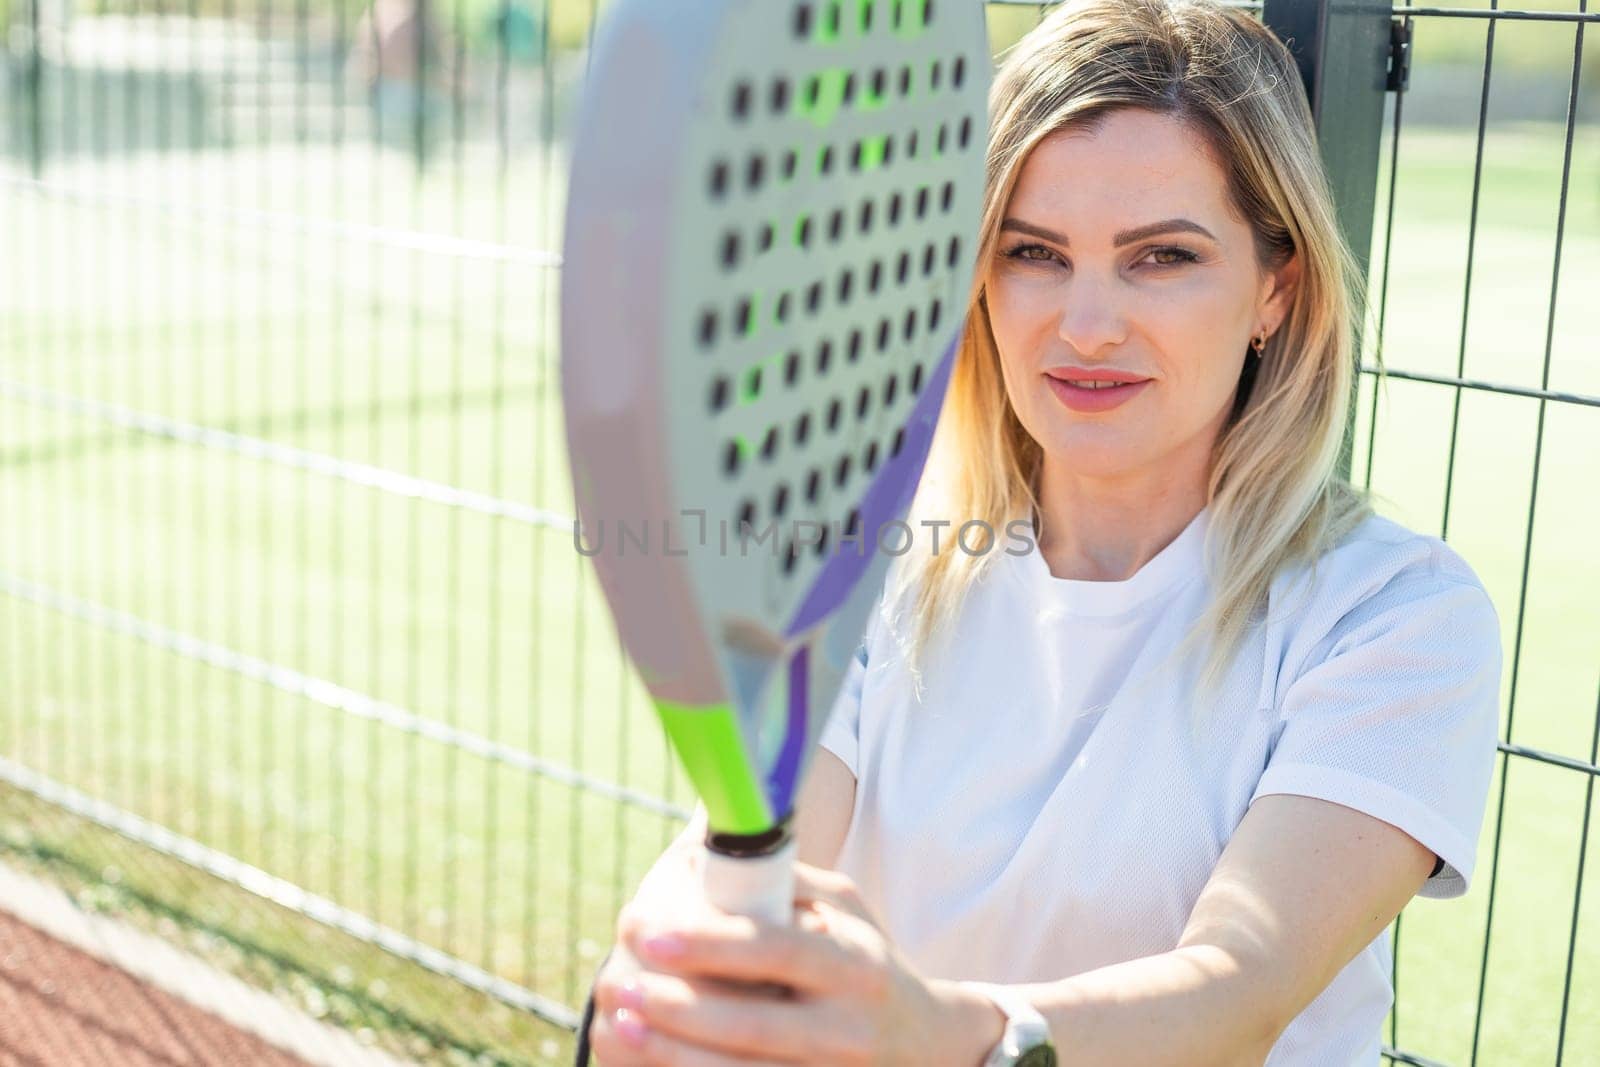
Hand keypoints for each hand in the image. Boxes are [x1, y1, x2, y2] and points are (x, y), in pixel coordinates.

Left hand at [589, 862, 994, 1065]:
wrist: (928, 1048)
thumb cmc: (867, 963)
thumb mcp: (846, 910)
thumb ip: (788, 881)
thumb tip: (707, 850)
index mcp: (855, 964)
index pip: (777, 951)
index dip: (710, 944)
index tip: (647, 933)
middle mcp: (849, 1028)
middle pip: (754, 1025)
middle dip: (678, 1009)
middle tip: (619, 986)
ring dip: (673, 1055)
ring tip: (620, 1024)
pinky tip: (650, 1062)